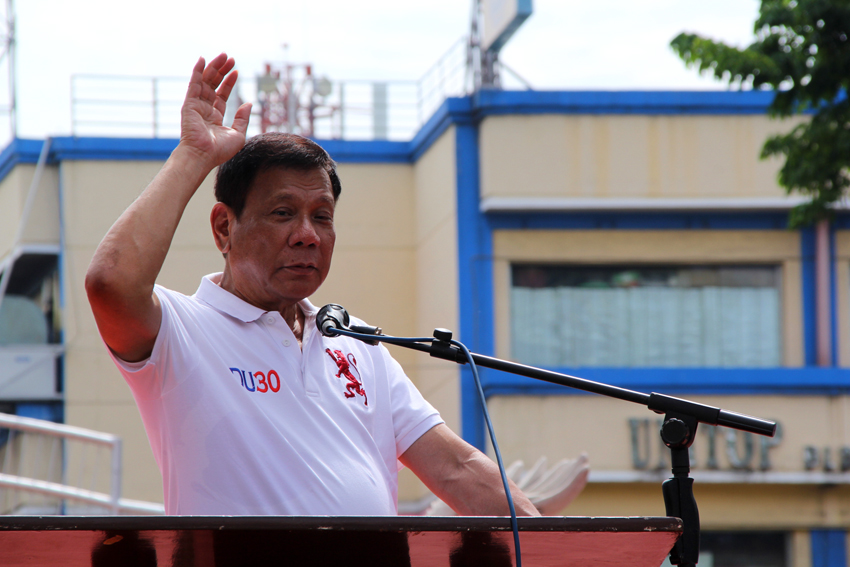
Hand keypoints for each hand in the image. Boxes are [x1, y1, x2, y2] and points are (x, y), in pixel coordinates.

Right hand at [179, 53, 251, 169]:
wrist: (203, 156)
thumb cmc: (220, 151)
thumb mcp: (238, 134)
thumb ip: (243, 119)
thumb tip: (249, 104)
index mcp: (214, 117)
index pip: (221, 95)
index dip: (229, 83)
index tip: (236, 72)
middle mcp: (204, 109)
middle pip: (213, 85)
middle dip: (222, 71)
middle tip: (230, 59)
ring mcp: (196, 106)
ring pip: (205, 81)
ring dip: (214, 68)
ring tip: (223, 56)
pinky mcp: (189, 103)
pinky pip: (193, 84)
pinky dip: (197, 71)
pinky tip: (203, 60)